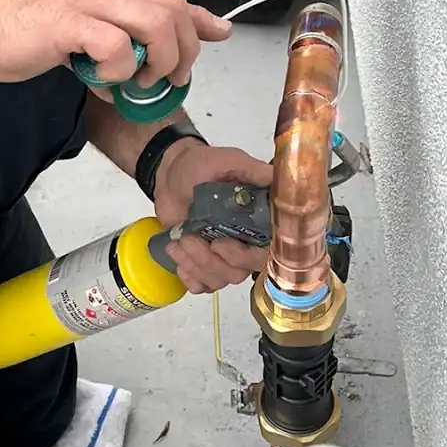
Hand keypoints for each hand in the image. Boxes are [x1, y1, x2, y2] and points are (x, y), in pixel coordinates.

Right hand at [0, 0, 230, 84]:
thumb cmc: (19, 21)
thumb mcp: (80, 15)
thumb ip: (118, 26)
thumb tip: (158, 57)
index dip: (199, 18)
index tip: (221, 34)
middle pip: (172, 7)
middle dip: (183, 51)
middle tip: (167, 80)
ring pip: (156, 24)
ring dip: (159, 63)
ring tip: (137, 82)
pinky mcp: (69, 19)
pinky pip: (119, 47)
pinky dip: (120, 71)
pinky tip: (101, 79)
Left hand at [155, 142, 272, 293]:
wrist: (170, 174)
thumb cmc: (200, 166)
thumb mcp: (227, 160)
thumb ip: (252, 170)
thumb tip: (276, 178)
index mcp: (258, 221)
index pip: (266, 254)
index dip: (245, 256)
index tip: (220, 243)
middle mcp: (245, 242)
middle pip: (240, 272)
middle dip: (211, 260)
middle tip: (190, 238)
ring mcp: (223, 255)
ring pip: (219, 280)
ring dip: (195, 264)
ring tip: (178, 241)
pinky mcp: (203, 263)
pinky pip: (202, 285)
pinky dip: (189, 276)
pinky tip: (178, 255)